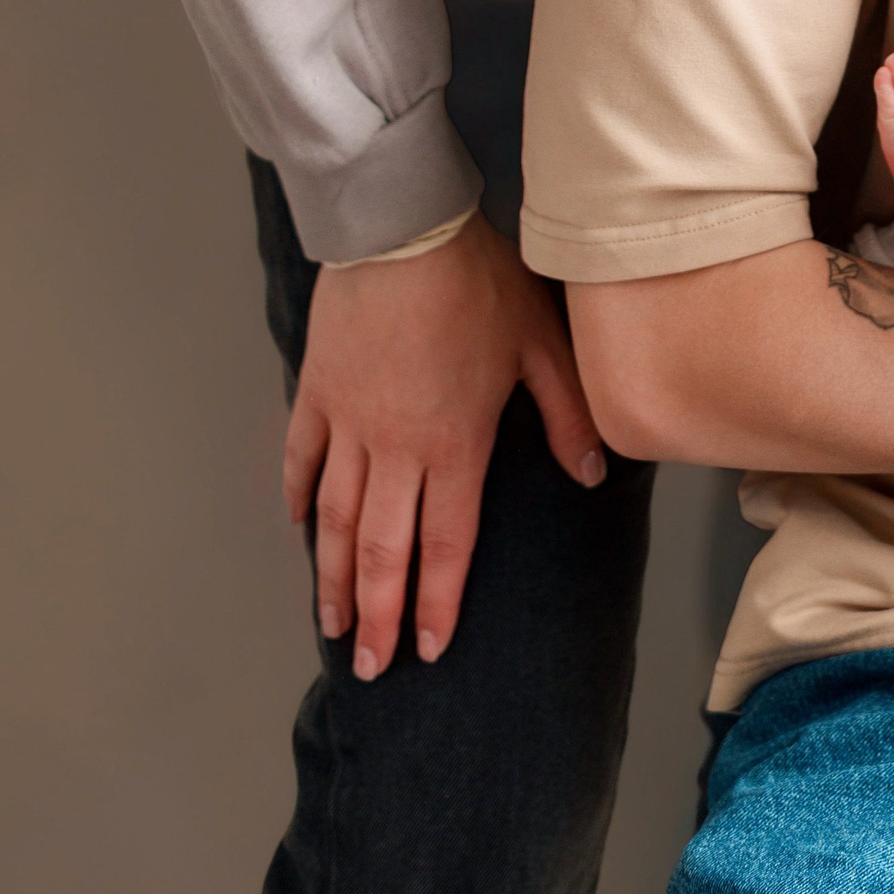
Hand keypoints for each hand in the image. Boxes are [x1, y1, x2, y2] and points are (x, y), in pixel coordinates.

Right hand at [281, 215, 607, 676]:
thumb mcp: (540, 341)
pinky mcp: (317, 392)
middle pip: (383, 550)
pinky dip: (299, 497)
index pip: (445, 544)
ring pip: (336, 520)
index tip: (427, 649)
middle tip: (369, 667)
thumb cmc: (479, 279)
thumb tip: (593, 472)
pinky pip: (302, 459)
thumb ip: (565, 414)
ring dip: (333, 577)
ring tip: (331, 623)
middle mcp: (396, 448)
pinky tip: (300, 528)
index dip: (435, 602)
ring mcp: (349, 423)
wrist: (404, 226)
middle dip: (377, 615)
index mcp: (454, 444)